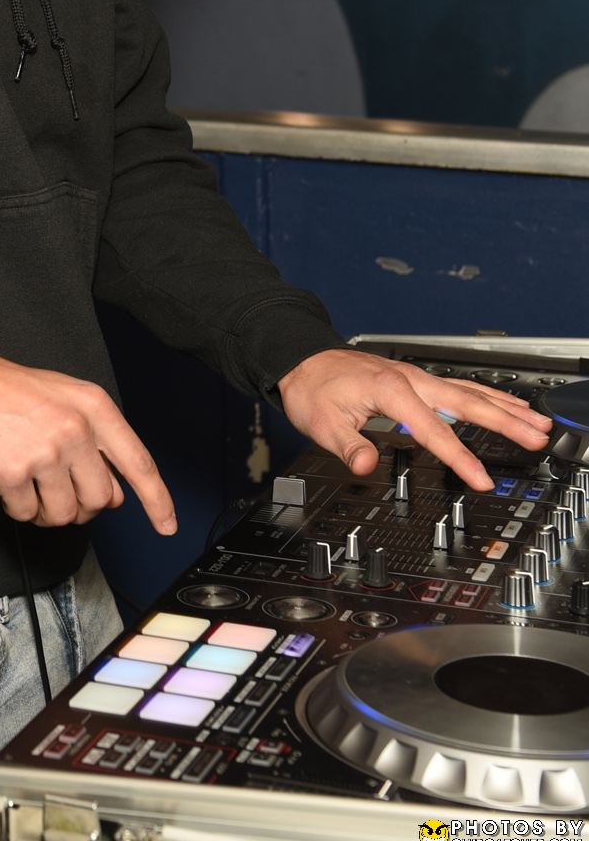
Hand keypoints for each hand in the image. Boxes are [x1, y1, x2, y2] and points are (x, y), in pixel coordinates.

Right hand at [0, 343, 177, 533]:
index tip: (167, 526)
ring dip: (45, 510)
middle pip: (99, 500)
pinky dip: (16, 507)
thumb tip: (114, 495)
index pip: (138, 462)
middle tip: (56, 489)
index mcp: (94, 407)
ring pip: (64, 514)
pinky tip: (6, 481)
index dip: (157, 499)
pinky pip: (26, 515)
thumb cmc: (7, 392)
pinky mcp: (12, 471)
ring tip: (28, 483)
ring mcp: (45, 451)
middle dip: (79, 506)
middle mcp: (75, 428)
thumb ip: (96, 443)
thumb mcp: (64, 400)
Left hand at [276, 347, 552, 489]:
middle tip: (538, 436)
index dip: (461, 458)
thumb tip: (366, 466)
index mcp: (391, 391)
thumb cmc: (313, 389)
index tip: (482, 480)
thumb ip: (349, 446)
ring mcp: (415, 377)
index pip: (434, 431)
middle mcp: (410, 380)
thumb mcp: (321, 423)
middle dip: (505, 421)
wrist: (302, 360)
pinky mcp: (414, 379)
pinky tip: (502, 402)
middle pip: (467, 401)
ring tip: (537, 420)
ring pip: (469, 390)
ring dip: (504, 405)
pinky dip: (486, 395)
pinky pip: (458, 386)